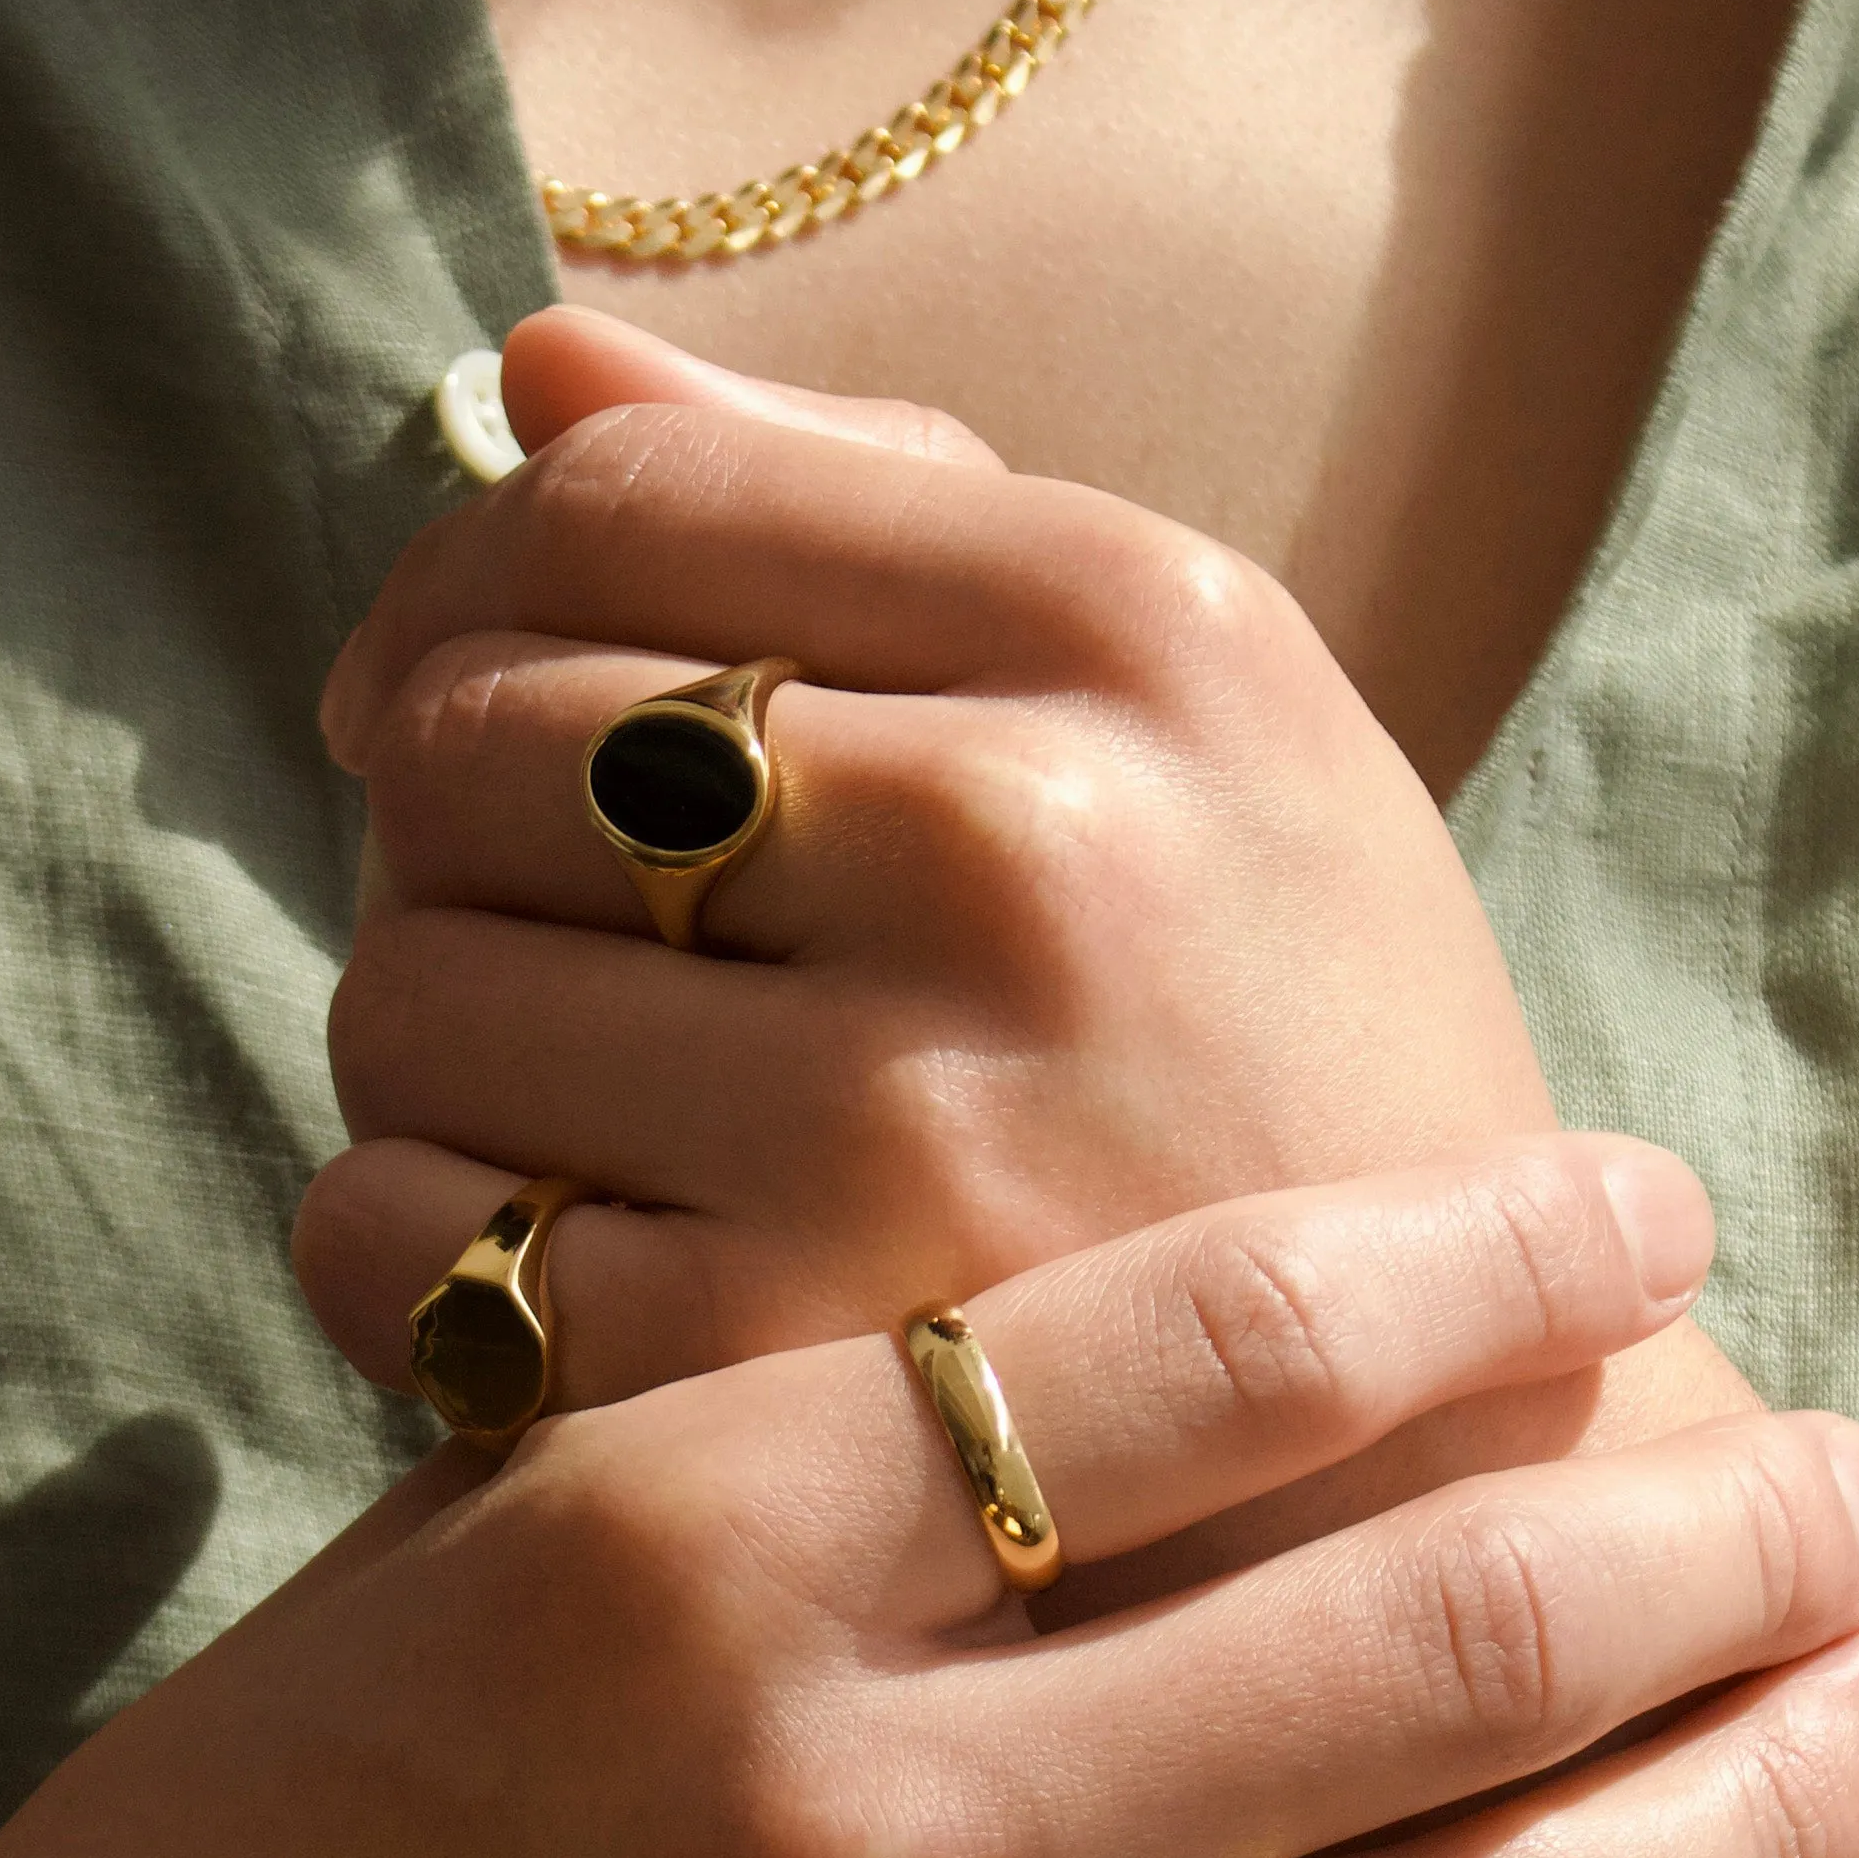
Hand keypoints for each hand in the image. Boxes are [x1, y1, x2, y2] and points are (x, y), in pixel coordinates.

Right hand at [0, 1146, 1858, 1857]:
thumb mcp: (465, 1583)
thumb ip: (794, 1477)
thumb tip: (1168, 1356)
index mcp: (679, 1560)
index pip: (1202, 1337)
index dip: (1482, 1243)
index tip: (1638, 1192)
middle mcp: (838, 1837)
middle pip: (1421, 1632)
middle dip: (1710, 1527)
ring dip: (1760, 1807)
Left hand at [304, 312, 1567, 1573]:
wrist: (1457, 1492)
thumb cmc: (1292, 1083)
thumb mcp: (1204, 744)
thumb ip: (886, 516)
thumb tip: (540, 365)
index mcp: (1143, 632)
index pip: (609, 497)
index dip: (465, 593)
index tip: (463, 703)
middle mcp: (1033, 846)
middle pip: (465, 737)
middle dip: (453, 841)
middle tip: (563, 952)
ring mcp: (909, 1126)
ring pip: (404, 991)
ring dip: (441, 1057)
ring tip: (593, 1125)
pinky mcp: (787, 1381)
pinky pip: (401, 1242)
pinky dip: (423, 1261)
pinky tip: (562, 1278)